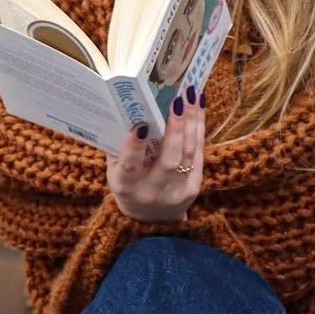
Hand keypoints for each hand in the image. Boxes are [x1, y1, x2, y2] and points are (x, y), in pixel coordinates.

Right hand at [107, 91, 205, 222]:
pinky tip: (198, 107)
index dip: (134, 147)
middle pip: (168, 160)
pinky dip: (198, 128)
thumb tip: (129, 108)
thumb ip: (120, 146)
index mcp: (126, 187)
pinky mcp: (193, 188)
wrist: (152, 217)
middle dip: (175, 128)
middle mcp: (151, 192)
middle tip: (177, 100)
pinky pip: (197, 153)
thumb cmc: (130, 184)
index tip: (140, 125)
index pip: (130, 167)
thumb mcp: (116, 171)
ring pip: (188, 153)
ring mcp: (175, 192)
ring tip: (191, 95)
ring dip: (192, 121)